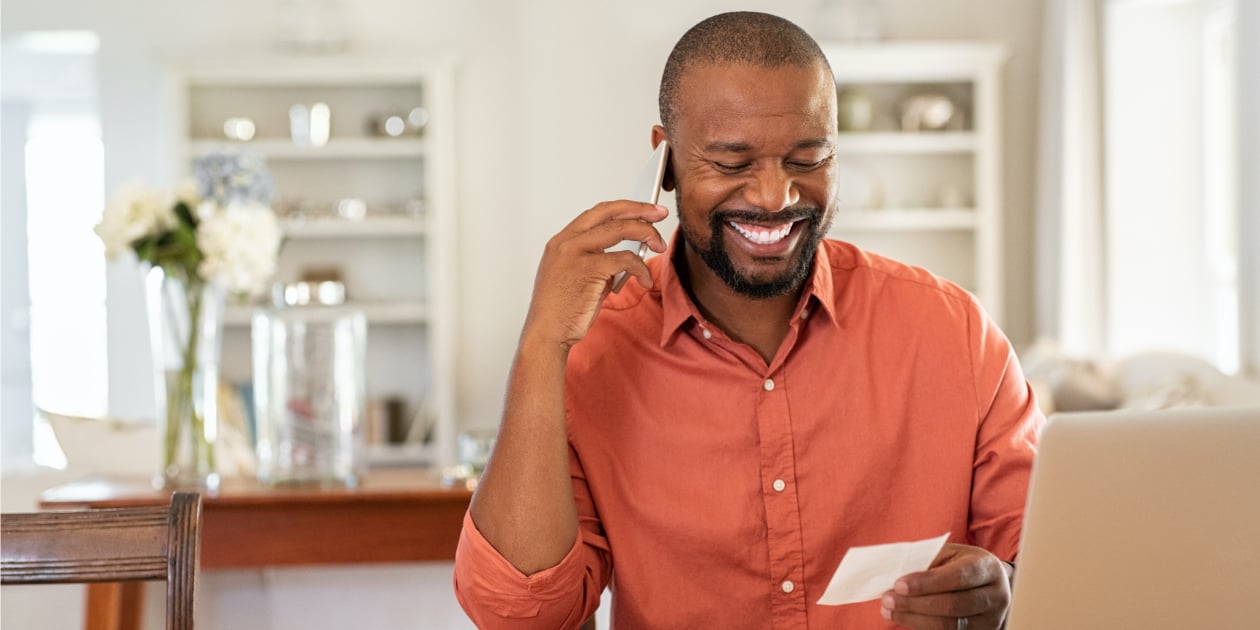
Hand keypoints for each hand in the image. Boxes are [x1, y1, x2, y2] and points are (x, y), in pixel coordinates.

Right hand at [522, 201, 668, 350]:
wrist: (547, 333)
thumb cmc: (560, 310)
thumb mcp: (576, 277)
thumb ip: (596, 261)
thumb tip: (625, 257)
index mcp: (562, 242)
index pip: (597, 214)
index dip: (623, 208)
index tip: (643, 210)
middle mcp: (566, 242)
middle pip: (609, 212)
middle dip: (639, 209)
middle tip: (659, 213)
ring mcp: (576, 253)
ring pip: (620, 229)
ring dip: (646, 234)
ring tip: (659, 245)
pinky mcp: (589, 269)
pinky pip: (626, 259)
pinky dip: (641, 268)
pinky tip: (644, 280)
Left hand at [879, 543, 1012, 629]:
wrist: (991, 584)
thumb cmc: (963, 564)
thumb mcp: (950, 554)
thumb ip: (928, 562)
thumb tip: (896, 575)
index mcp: (988, 568)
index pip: (958, 577)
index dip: (927, 583)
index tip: (898, 585)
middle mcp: (996, 596)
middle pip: (953, 605)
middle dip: (915, 604)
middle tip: (887, 599)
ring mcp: (991, 620)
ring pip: (949, 625)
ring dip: (914, 619)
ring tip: (890, 611)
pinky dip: (922, 627)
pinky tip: (905, 619)